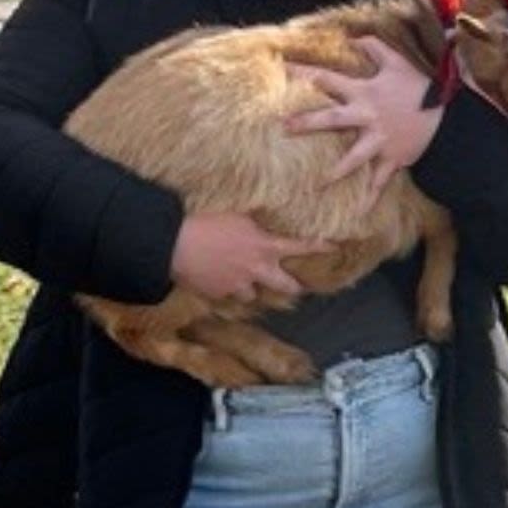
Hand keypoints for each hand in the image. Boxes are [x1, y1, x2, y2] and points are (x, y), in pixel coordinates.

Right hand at [170, 212, 333, 303]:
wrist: (173, 242)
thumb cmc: (203, 219)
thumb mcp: (237, 213)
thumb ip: (255, 220)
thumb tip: (266, 212)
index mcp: (264, 245)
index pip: (302, 247)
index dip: (321, 248)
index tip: (335, 248)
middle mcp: (256, 269)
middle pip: (285, 286)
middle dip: (293, 287)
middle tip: (297, 286)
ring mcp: (236, 285)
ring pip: (252, 295)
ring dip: (252, 289)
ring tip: (247, 283)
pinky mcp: (216, 294)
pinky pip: (225, 295)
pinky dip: (225, 289)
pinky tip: (217, 281)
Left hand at [286, 38, 442, 190]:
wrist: (448, 118)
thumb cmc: (421, 89)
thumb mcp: (398, 63)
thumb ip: (375, 48)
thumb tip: (355, 38)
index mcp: (365, 93)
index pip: (329, 80)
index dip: (305, 73)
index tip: (282, 69)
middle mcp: (367, 117)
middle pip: (332, 119)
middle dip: (307, 122)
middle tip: (283, 126)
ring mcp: (379, 140)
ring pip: (353, 157)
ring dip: (336, 171)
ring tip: (317, 184)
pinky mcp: (391, 159)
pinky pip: (379, 181)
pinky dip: (370, 198)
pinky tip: (360, 214)